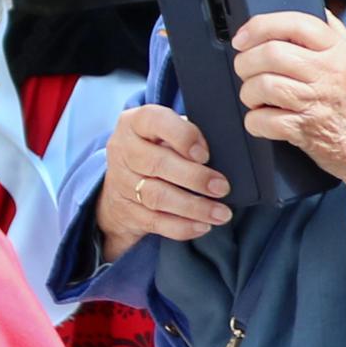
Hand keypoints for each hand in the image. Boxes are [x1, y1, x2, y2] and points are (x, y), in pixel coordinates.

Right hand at [100, 103, 226, 255]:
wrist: (120, 184)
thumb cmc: (157, 151)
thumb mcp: (167, 133)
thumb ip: (188, 136)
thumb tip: (225, 150)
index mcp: (135, 123)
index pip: (154, 120)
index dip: (182, 136)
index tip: (205, 154)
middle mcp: (124, 150)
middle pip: (157, 164)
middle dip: (195, 178)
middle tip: (222, 187)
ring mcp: (121, 183)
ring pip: (157, 197)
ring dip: (194, 207)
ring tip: (221, 213)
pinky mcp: (127, 211)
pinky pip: (156, 222)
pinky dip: (182, 226)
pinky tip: (203, 226)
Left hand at [233, 9, 345, 209]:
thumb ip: (335, 32)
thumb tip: (313, 11)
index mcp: (339, 50)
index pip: (294, 23)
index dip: (260, 26)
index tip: (243, 37)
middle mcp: (328, 72)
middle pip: (271, 53)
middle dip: (246, 61)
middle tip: (245, 69)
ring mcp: (316, 102)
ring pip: (263, 85)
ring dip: (249, 92)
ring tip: (254, 96)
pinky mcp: (305, 130)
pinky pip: (264, 120)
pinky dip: (254, 121)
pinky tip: (262, 119)